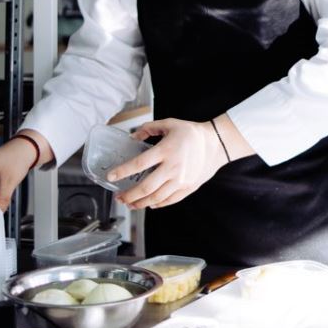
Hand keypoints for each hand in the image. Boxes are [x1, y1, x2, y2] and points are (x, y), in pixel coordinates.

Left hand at [110, 118, 225, 209]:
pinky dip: (157, 204)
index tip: (111, 177)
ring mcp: (181, 180)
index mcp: (166, 150)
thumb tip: (133, 137)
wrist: (216, 144)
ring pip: (157, 198)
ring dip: (140, 203)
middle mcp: (173, 168)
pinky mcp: (188, 187)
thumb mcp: (170, 123)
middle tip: (119, 197)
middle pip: (146, 187)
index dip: (123, 172)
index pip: (139, 164)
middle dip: (129, 195)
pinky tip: (149, 204)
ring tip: (130, 204)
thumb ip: (149, 128)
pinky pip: (170, 200)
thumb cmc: (191, 133)